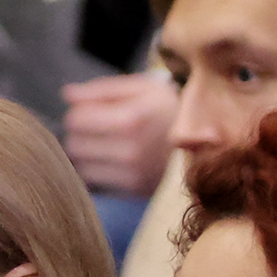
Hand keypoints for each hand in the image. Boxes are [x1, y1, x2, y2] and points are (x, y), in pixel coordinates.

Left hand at [62, 72, 178, 196]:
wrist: (209, 140)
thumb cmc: (169, 108)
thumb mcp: (142, 87)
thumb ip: (102, 90)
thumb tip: (67, 95)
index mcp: (131, 118)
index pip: (76, 120)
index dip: (80, 113)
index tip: (93, 111)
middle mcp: (131, 149)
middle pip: (74, 144)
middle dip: (81, 134)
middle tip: (98, 128)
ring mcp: (133, 173)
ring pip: (80, 165)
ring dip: (86, 154)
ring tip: (106, 144)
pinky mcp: (134, 189)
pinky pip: (94, 181)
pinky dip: (96, 170)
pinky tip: (112, 160)